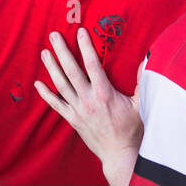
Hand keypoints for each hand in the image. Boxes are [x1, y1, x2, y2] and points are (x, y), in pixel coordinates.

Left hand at [34, 28, 141, 185]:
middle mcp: (88, 99)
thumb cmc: (132, 129)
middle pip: (71, 71)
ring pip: (61, 85)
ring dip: (51, 68)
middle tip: (54, 35)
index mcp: (104, 93)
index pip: (92, 64)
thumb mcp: (140, 103)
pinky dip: (46, 94)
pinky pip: (56, 105)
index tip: (80, 31)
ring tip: (44, 52)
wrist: (120, 154)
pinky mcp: (72, 119)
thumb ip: (141, 81)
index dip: (85, 46)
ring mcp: (78, 109)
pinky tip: (37, 84)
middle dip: (62, 52)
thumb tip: (147, 59)